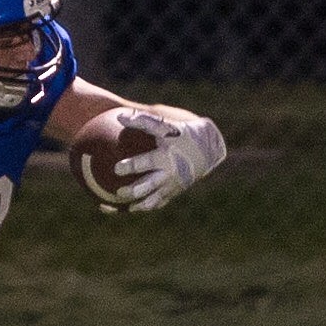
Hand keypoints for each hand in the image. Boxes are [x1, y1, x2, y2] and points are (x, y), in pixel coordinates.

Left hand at [105, 111, 226, 211]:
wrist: (208, 148)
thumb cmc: (181, 134)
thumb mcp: (165, 126)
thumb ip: (142, 121)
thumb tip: (120, 116)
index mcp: (166, 157)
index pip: (145, 163)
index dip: (130, 166)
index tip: (117, 168)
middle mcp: (169, 175)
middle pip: (147, 187)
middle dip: (132, 191)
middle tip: (118, 192)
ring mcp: (171, 187)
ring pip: (151, 202)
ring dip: (136, 206)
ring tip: (118, 206)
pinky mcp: (173, 194)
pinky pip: (156, 204)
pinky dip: (143, 208)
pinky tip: (128, 208)